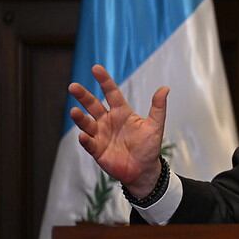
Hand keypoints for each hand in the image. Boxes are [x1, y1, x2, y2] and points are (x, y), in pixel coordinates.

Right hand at [68, 64, 168, 196]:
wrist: (144, 170)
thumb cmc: (149, 147)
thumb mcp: (155, 126)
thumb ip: (158, 108)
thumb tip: (165, 88)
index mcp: (122, 112)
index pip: (111, 93)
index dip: (105, 81)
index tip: (96, 68)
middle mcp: (108, 121)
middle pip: (93, 105)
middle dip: (83, 96)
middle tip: (73, 87)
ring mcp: (101, 135)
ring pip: (87, 123)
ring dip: (80, 118)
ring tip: (74, 111)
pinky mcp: (97, 150)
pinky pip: (89, 143)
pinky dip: (85, 139)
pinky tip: (83, 135)